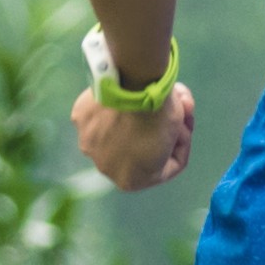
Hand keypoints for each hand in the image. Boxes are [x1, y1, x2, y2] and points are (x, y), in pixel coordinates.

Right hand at [74, 74, 195, 193]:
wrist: (133, 83)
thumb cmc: (160, 113)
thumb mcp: (176, 129)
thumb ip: (167, 137)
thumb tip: (164, 128)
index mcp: (131, 181)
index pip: (165, 164)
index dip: (180, 143)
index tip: (185, 125)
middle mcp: (104, 168)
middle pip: (140, 147)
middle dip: (160, 128)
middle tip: (176, 106)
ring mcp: (89, 143)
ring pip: (120, 130)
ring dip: (138, 114)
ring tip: (157, 90)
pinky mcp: (79, 118)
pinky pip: (102, 113)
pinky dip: (116, 102)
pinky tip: (129, 86)